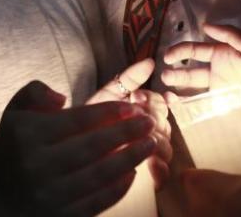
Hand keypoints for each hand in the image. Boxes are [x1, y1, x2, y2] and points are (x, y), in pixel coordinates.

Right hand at [0, 80, 157, 215]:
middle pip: (92, 147)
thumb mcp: (17, 109)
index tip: (131, 108)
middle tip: (150, 124)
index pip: (77, 120)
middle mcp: (36, 166)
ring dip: (130, 159)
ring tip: (150, 145)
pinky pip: (96, 202)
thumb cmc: (16, 142)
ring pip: (99, 176)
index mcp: (27, 135)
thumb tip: (62, 99)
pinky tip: (132, 172)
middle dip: (126, 134)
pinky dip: (118, 188)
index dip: (109, 113)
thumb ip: (36, 91)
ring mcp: (48, 195)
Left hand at [86, 59, 172, 187]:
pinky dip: (160, 167)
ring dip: (154, 141)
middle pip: (165, 123)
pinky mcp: (151, 177)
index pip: (161, 103)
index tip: (136, 96)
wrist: (73, 148)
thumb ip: (129, 78)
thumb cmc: (92, 121)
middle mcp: (152, 132)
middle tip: (134, 116)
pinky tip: (150, 163)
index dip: (151, 99)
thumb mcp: (108, 95)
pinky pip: (164, 172)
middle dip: (151, 118)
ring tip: (135, 140)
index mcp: (145, 112)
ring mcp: (153, 155)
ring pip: (167, 146)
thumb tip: (150, 62)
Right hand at [162, 24, 240, 138]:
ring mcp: (223, 98)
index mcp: (226, 57)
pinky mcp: (228, 116)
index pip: (197, 52)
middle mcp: (221, 77)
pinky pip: (206, 114)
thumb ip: (231, 36)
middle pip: (192, 75)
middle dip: (176, 74)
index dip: (181, 52)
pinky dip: (191, 113)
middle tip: (163, 75)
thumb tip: (205, 25)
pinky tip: (181, 111)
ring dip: (179, 94)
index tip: (167, 56)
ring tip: (166, 94)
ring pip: (195, 95)